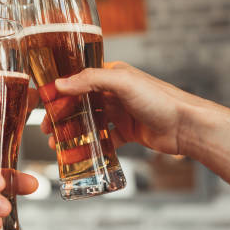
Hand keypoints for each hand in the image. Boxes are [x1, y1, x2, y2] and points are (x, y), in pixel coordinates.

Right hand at [41, 62, 210, 155]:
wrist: (186, 126)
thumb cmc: (159, 99)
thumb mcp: (122, 82)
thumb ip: (90, 80)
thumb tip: (60, 84)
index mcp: (113, 75)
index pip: (79, 80)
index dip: (60, 92)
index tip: (43, 104)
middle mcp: (115, 93)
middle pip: (81, 103)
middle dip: (63, 116)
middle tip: (47, 130)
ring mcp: (122, 113)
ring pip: (91, 122)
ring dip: (74, 133)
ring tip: (58, 145)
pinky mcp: (128, 132)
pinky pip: (105, 139)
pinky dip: (93, 146)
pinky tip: (81, 154)